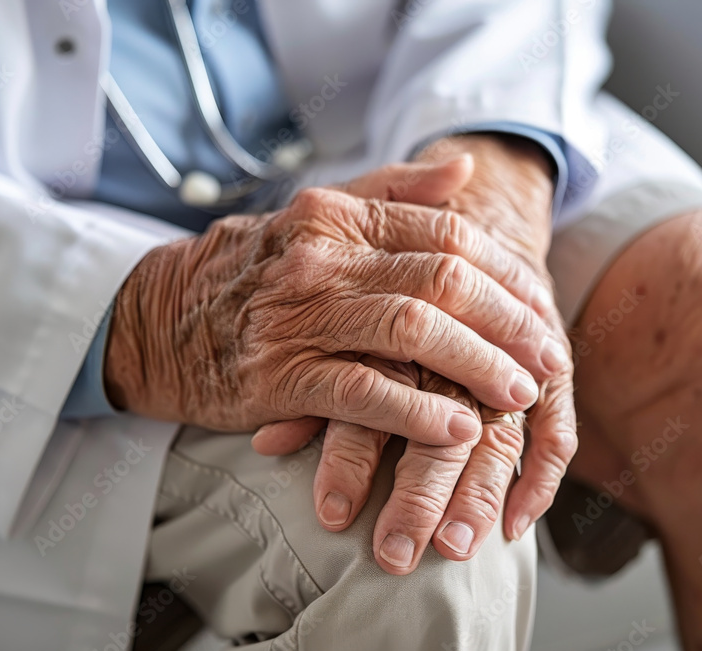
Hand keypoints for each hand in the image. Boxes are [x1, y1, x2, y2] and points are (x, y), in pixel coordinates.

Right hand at [104, 158, 555, 447]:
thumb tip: (464, 172)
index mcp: (337, 215)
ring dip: (477, 365)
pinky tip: (457, 427)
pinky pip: (361, 391)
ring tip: (520, 395)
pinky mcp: (276, 375)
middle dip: (509, 322)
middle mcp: (322, 257)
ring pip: (412, 332)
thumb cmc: (245, 274)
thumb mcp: (311, 217)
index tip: (543, 308)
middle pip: (443, 281)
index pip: (447, 234)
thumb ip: (389, 192)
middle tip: (548, 358)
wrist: (153, 320)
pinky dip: (416, 410)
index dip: (508, 274)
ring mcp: (298, 316)